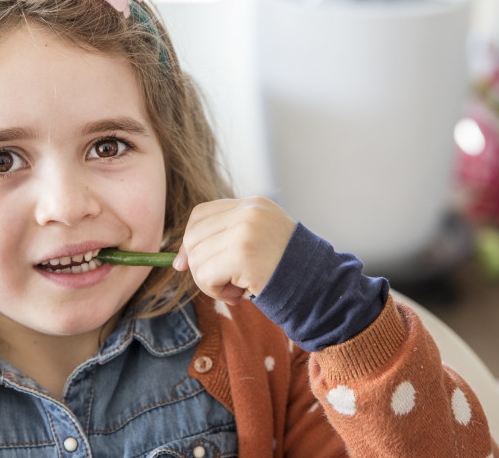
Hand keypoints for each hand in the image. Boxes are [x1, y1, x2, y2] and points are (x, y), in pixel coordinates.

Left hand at [173, 197, 295, 304]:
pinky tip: (238, 294)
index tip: (190, 262)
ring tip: (236, 288)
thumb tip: (178, 261)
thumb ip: (222, 242)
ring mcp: (246, 230)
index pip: (201, 214)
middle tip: (225, 282)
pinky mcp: (243, 254)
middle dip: (200, 265)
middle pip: (193, 236)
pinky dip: (214, 291)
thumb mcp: (255, 244)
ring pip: (196, 258)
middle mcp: (249, 212)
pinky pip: (205, 275)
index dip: (191, 240)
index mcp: (253, 205)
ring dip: (209, 282)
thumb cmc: (286, 272)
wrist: (320, 288)